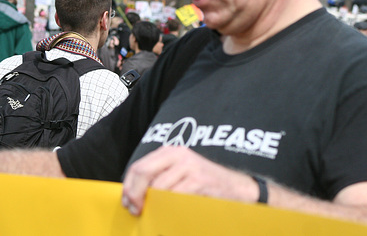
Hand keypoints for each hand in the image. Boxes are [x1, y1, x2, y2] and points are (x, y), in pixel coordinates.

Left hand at [121, 146, 257, 215]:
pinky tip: (171, 214)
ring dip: (153, 205)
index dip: (128, 187)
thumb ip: (159, 178)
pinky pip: (175, 197)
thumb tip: (131, 194)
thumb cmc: (206, 185)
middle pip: (144, 173)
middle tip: (136, 210)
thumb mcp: (180, 174)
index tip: (127, 203)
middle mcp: (179, 155)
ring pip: (158, 188)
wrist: (238, 188)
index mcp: (171, 152)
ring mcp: (190, 167)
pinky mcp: (200, 181)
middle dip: (135, 195)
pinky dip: (169, 208)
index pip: (139, 167)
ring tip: (155, 214)